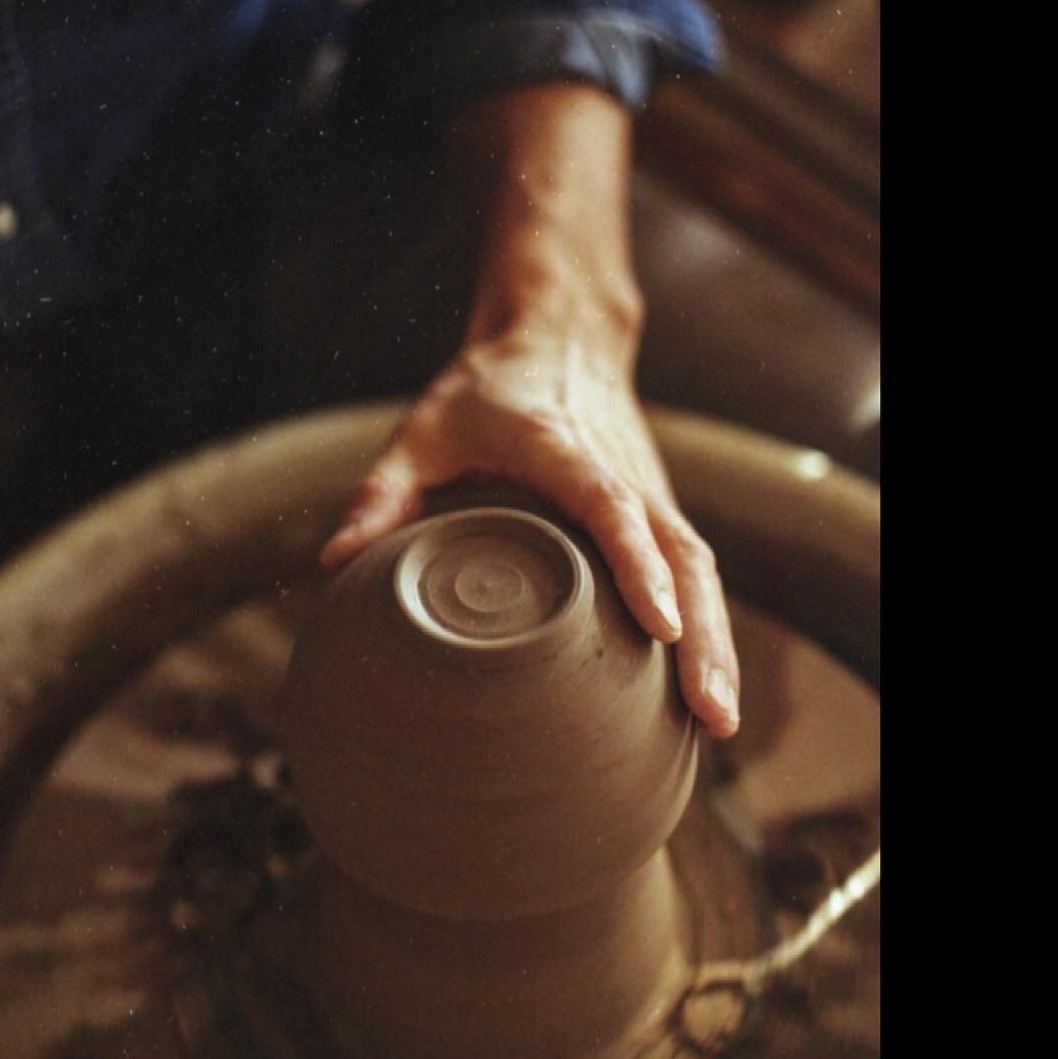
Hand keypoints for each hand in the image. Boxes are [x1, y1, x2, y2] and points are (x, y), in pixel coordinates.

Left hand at [320, 328, 740, 737]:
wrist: (558, 337)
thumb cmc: (486, 390)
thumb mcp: (422, 432)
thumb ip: (382, 494)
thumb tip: (336, 562)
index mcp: (564, 450)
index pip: (613, 508)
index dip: (639, 566)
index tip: (663, 627)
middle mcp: (623, 472)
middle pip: (684, 554)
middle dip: (706, 636)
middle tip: (713, 714)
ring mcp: (650, 491)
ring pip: (700, 566)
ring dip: (718, 641)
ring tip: (721, 721)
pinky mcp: (657, 508)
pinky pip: (693, 568)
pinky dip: (708, 624)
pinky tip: (703, 687)